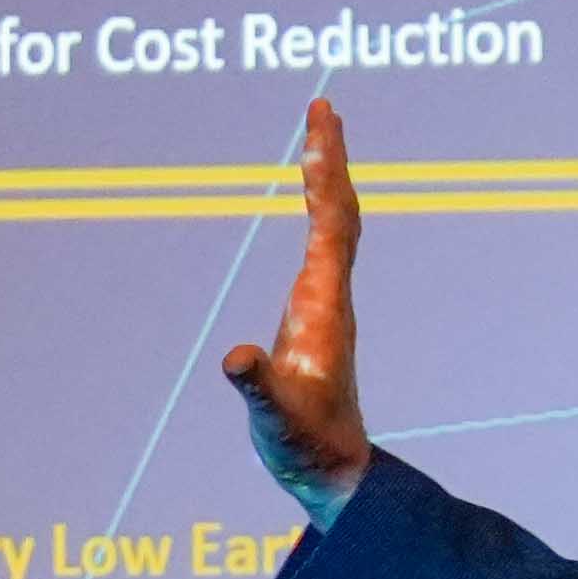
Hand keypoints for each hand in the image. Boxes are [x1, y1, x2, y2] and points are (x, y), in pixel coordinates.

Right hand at [216, 96, 372, 489]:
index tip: (319, 127)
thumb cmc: (304, 444)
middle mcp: (331, 295)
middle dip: (331, 158)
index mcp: (323, 305)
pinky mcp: (315, 314)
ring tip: (318, 136)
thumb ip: (257, 388)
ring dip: (328, 178)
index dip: (326, 173)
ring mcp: (326, 303)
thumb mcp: (274, 417)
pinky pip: (323, 244)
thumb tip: (237, 358)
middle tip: (323, 107)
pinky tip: (311, 196)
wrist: (332, 471)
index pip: (331, 223)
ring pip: (336, 225)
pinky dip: (317, 209)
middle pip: (340, 211)